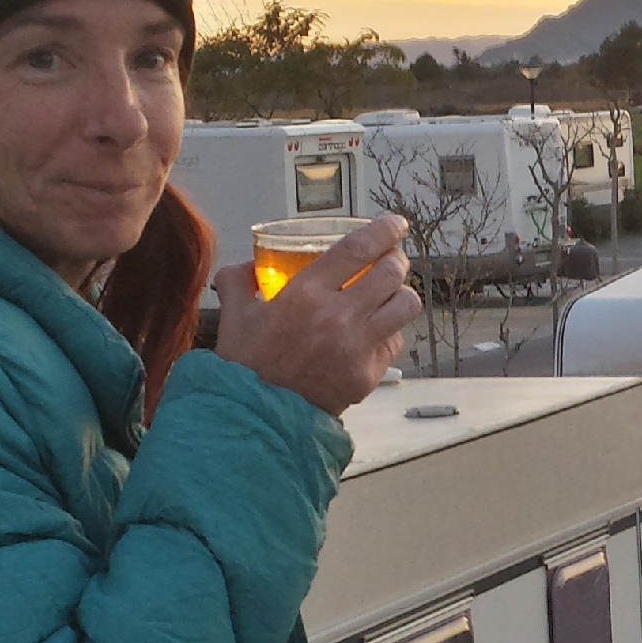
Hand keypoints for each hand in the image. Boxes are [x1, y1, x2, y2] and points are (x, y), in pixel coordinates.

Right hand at [213, 215, 418, 416]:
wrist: (256, 418)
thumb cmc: (246, 367)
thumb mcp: (235, 316)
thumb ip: (238, 282)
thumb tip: (245, 267)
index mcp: (306, 294)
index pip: (359, 249)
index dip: (384, 230)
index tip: (395, 224)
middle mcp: (338, 317)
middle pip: (392, 272)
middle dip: (397, 259)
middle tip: (391, 259)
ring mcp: (357, 348)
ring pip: (405, 306)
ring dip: (401, 294)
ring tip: (390, 294)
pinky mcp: (367, 375)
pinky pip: (394, 343)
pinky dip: (389, 333)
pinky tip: (374, 333)